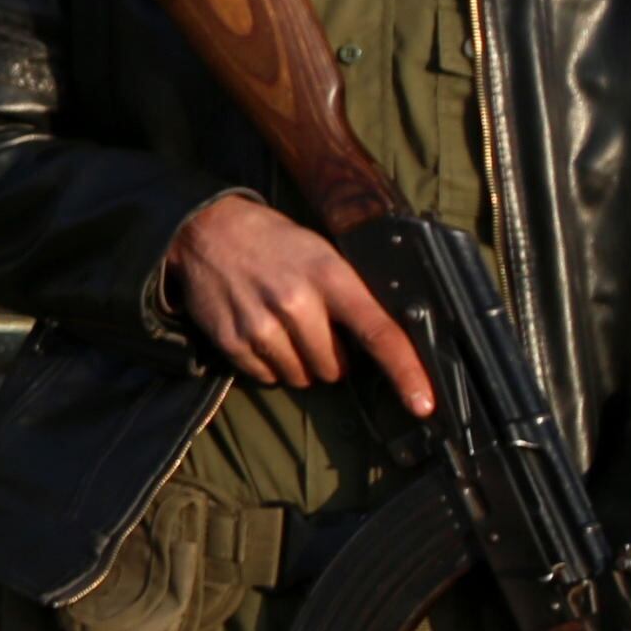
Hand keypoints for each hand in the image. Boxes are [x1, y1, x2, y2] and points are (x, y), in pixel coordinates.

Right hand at [165, 192, 437, 418]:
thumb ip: (349, 294)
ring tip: (283, 329)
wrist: (207, 228)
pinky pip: (266, 377)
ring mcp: (260, 323)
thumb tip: (382, 342)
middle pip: (335, 367)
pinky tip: (260, 334)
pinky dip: (269, 365)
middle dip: (331, 358)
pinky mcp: (231, 340)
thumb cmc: (275, 242)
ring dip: (299, 364)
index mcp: (329, 276)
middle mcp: (296, 302)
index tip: (423, 403)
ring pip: (301, 377)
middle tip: (313, 329)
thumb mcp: (322, 253)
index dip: (405, 371)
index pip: (378, 331)